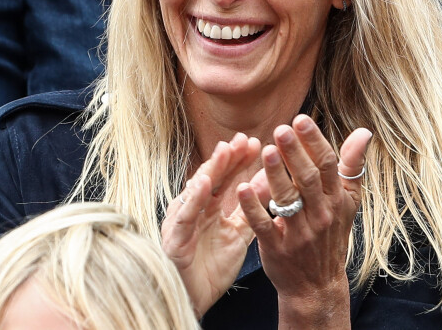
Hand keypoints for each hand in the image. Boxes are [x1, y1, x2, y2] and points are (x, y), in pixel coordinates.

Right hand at [162, 132, 260, 317]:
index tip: (257, 143)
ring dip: (211, 169)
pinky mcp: (174, 238)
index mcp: (209, 206)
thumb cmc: (212, 267)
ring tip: (225, 150)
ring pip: (197, 189)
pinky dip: (193, 198)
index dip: (239, 160)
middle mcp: (193, 207)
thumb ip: (251, 209)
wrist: (196, 301)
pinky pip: (185, 215)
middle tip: (244, 139)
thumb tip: (267, 182)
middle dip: (228, 157)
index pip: (226, 177)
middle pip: (212, 177)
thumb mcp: (238, 234)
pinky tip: (203, 182)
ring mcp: (182, 220)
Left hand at [237, 115, 371, 328]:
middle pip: (308, 179)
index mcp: (335, 200)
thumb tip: (364, 132)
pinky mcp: (277, 248)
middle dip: (294, 153)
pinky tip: (242, 188)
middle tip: (281, 128)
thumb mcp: (347, 202)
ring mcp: (299, 233)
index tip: (301, 119)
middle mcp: (320, 215)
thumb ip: (352, 166)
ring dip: (275, 175)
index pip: (327, 166)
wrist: (317, 286)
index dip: (314, 141)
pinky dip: (253, 207)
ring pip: (287, 200)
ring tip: (265, 151)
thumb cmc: (331, 235)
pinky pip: (264, 225)